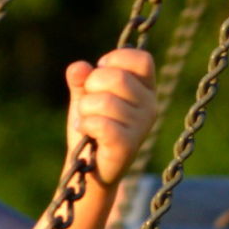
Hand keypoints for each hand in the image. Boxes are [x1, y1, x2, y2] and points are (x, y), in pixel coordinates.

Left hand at [64, 48, 157, 188]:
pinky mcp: (128, 145)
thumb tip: (78, 67)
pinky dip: (85, 124)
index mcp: (146, 88)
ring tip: (86, 121)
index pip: (141, 58)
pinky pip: (101, 123)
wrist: (89, 169)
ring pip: (104, 101)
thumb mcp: (86, 97)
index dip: (114, 60)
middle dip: (91, 85)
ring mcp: (142, 126)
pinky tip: (85, 131)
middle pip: (117, 77)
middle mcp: (150, 105)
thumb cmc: (92, 128)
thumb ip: (81, 80)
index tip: (98, 73)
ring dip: (85, 110)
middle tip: (88, 103)